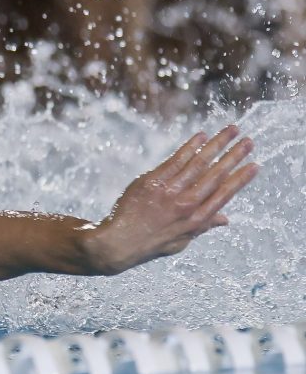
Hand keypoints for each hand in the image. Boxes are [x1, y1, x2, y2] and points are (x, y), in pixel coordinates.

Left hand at [84, 125, 259, 274]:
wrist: (119, 241)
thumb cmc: (150, 242)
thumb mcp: (181, 241)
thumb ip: (203, 226)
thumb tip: (225, 219)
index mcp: (197, 220)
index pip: (224, 194)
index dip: (241, 179)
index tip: (254, 165)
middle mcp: (186, 204)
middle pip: (216, 174)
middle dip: (234, 156)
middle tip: (249, 141)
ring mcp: (169, 191)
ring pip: (199, 162)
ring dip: (217, 144)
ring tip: (231, 130)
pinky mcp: (152, 181)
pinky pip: (175, 159)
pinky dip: (190, 147)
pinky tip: (201, 136)